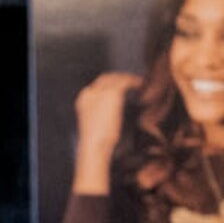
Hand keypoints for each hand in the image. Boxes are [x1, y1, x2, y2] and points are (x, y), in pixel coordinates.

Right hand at [70, 72, 137, 193]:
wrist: (94, 144)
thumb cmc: (97, 141)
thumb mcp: (96, 124)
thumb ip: (101, 113)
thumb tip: (111, 113)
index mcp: (83, 99)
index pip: (97, 85)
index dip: (109, 83)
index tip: (120, 85)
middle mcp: (90, 92)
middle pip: (105, 78)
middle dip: (118, 78)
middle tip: (131, 81)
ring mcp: (100, 91)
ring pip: (116, 78)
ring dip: (127, 78)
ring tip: (138, 81)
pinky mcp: (112, 93)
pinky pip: (124, 82)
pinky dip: (133, 81)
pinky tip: (140, 84)